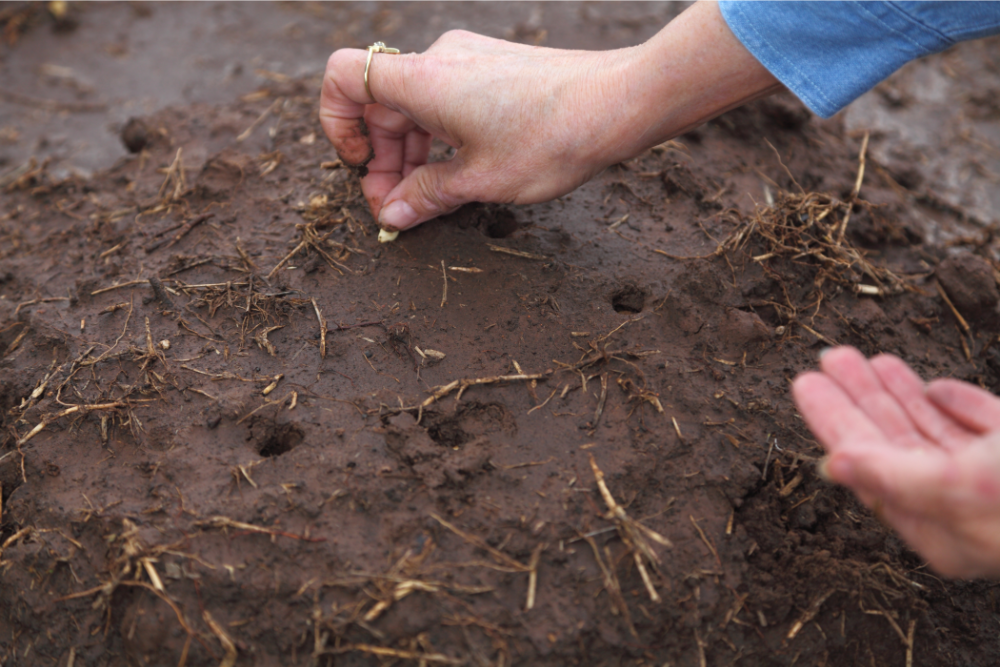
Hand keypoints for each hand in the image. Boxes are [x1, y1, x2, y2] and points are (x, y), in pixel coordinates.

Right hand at [319, 2, 778, 232]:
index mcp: (424, 80)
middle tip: (396, 209)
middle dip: (383, 159)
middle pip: (382, 104)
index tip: (364, 166)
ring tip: (426, 201)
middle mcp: (440, 60)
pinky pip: (446, 100)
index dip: (337, 124)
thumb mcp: (482, 181)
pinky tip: (457, 173)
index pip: (344, 78)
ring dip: (411, 154)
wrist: (621, 101)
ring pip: (415, 105)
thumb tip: (391, 215)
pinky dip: (439, 137)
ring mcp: (469, 60)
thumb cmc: (552, 138)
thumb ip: (426, 197)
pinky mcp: (493, 67)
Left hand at [792, 346, 999, 577]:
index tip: (805, 383)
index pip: (868, 465)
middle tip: (830, 358)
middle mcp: (967, 510)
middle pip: (896, 445)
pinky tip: (934, 388)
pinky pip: (984, 430)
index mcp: (944, 528)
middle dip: (860, 399)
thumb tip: (831, 467)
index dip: (834, 421)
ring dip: (900, 396)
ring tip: (868, 360)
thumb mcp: (963, 488)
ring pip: (937, 434)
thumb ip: (893, 476)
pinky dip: (958, 406)